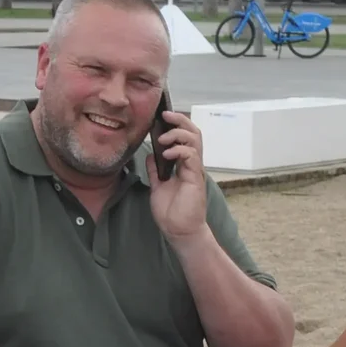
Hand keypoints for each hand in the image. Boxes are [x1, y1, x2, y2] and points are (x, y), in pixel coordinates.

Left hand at [146, 106, 206, 240]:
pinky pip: (191, 156)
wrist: (179, 231)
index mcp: (184, 164)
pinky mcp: (195, 178)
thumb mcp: (158, 186)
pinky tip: (166, 154)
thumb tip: (150, 154)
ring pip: (195, 139)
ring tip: (163, 138)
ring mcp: (194, 169)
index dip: (176, 124)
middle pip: (193, 132)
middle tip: (165, 114)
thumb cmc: (171, 212)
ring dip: (178, 133)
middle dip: (180, 120)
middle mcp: (192, 164)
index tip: (161, 116)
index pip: (185, 136)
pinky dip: (179, 150)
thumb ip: (156, 170)